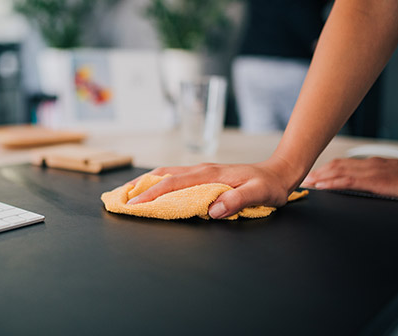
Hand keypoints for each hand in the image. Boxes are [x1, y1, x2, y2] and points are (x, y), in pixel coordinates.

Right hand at [126, 158, 301, 218]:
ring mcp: (201, 171)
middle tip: (118, 198)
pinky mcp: (203, 175)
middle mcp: (200, 170)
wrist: (279, 172)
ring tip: (127, 192)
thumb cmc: (269, 185)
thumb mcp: (259, 194)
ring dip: (144, 182)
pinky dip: (157, 181)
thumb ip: (236, 200)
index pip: (172, 185)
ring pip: (165, 174)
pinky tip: (151, 187)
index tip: (133, 205)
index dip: (151, 195)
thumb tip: (212, 210)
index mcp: (209, 175)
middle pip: (162, 175)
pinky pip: (174, 176)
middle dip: (138, 187)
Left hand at [302, 157, 397, 199]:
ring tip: (305, 182)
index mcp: (374, 164)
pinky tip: (321, 187)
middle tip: (301, 178)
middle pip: (336, 165)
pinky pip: (349, 181)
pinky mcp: (377, 181)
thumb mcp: (394, 180)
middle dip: (317, 172)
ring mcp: (373, 171)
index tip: (311, 175)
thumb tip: (364, 187)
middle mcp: (370, 164)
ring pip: (339, 171)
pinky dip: (332, 183)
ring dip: (319, 176)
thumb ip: (376, 181)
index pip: (343, 164)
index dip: (324, 169)